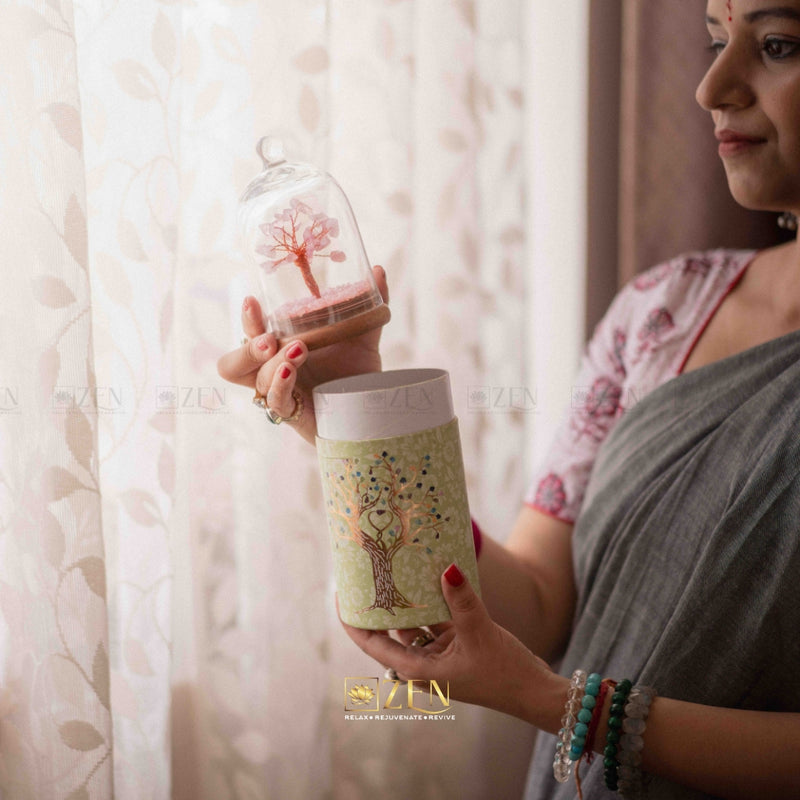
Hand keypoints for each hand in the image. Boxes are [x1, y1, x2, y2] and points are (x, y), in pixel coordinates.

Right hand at [217, 265, 388, 443]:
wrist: (371, 411)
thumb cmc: (354, 375)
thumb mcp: (362, 337)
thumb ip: (367, 306)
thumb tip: (378, 270)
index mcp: (280, 349)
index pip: (250, 333)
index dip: (247, 318)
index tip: (253, 300)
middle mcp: (272, 372)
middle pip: (232, 364)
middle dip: (246, 347)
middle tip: (268, 338)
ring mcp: (280, 394)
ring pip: (255, 380)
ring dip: (273, 363)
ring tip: (298, 350)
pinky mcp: (292, 414)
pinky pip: (275, 401)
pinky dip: (280, 385)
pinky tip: (291, 371)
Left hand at [340, 563, 567, 729]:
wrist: (534, 692)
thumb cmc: (503, 673)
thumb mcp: (479, 633)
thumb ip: (461, 601)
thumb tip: (447, 568)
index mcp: (417, 670)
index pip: (372, 643)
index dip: (353, 621)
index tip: (342, 595)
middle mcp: (422, 664)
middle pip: (388, 632)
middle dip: (377, 606)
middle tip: (367, 575)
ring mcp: (438, 655)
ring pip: (412, 624)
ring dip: (405, 602)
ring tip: (394, 570)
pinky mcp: (455, 646)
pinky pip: (434, 621)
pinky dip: (431, 603)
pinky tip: (430, 578)